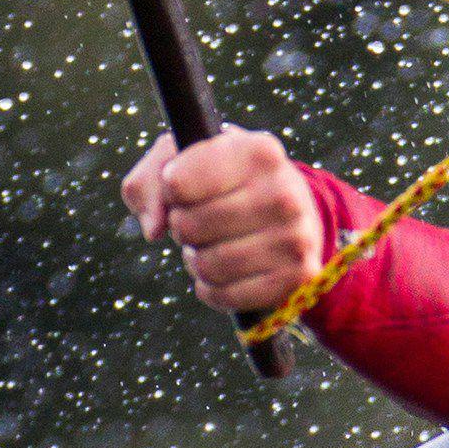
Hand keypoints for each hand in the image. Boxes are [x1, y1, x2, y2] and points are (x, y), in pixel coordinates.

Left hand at [123, 127, 326, 319]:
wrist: (290, 207)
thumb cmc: (223, 178)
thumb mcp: (184, 159)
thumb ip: (150, 181)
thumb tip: (153, 229)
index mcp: (258, 151)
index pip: (177, 183)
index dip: (169, 191)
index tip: (183, 188)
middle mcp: (285, 192)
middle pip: (189, 227)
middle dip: (182, 228)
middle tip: (197, 221)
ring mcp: (296, 237)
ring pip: (208, 266)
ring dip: (196, 261)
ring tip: (210, 246)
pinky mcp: (298, 277)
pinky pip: (227, 296)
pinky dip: (212, 289)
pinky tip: (222, 273)